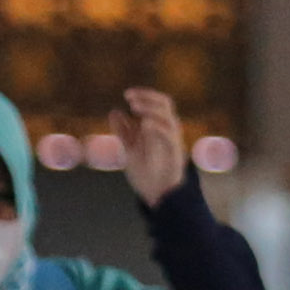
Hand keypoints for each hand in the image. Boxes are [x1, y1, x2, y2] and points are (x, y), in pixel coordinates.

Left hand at [114, 87, 191, 205]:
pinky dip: (158, 127)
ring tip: (135, 108)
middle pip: (165, 105)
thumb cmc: (146, 173)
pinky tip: (145, 124)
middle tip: (130, 98)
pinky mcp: (175, 154)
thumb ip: (123, 131)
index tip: (127, 95)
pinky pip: (169, 136)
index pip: (156, 103)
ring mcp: (172, 141)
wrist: (156, 195)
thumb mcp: (129, 149)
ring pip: (168, 118)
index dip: (144, 96)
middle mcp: (167, 131)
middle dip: (148, 98)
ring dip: (151, 110)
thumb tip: (114, 111)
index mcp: (158, 127)